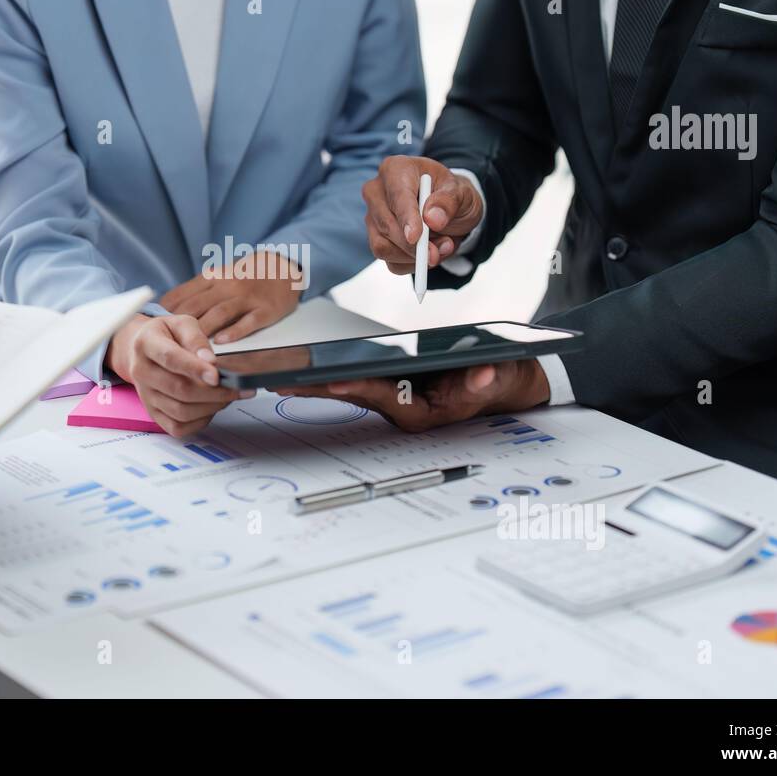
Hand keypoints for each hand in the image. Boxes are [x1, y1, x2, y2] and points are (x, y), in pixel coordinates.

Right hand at [108, 314, 250, 436]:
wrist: (143, 350)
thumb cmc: (167, 335)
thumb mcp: (182, 324)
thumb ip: (196, 339)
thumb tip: (210, 362)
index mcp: (146, 344)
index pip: (171, 359)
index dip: (195, 368)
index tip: (216, 376)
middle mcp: (141, 372)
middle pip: (179, 389)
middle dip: (213, 391)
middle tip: (236, 387)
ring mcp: (146, 396)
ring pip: (181, 411)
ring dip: (211, 407)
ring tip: (228, 396)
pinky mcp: (153, 413)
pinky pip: (178, 427)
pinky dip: (200, 421)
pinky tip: (212, 407)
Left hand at [160, 253, 301, 344]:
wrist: (283, 267)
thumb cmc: (245, 277)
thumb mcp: (218, 277)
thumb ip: (195, 291)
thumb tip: (165, 308)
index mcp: (211, 278)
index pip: (182, 295)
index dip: (165, 314)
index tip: (152, 330)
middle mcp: (226, 286)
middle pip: (197, 305)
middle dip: (179, 325)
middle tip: (166, 345)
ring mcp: (246, 298)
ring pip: (220, 313)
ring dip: (203, 330)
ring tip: (189, 348)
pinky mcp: (265, 310)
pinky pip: (248, 321)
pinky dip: (234, 332)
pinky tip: (221, 342)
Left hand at [277, 359, 548, 431]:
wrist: (498, 383)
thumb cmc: (494, 382)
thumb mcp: (498, 379)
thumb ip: (488, 380)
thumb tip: (483, 374)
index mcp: (420, 409)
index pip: (380, 394)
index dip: (354, 386)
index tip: (326, 381)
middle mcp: (400, 405)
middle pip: (351, 393)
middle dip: (315, 387)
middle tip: (279, 381)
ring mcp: (391, 396)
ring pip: (346, 387)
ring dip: (313, 382)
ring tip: (278, 375)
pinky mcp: (388, 385)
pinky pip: (353, 378)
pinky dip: (327, 373)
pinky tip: (302, 367)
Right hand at [363, 156, 483, 274]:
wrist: (449, 210)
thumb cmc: (452, 196)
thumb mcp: (462, 193)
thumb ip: (449, 201)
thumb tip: (432, 218)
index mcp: (396, 169)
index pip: (397, 196)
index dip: (406, 217)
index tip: (416, 237)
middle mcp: (376, 192)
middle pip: (386, 225)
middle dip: (414, 245)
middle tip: (440, 251)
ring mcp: (373, 218)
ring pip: (383, 247)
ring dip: (415, 256)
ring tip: (442, 246)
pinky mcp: (377, 240)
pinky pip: (390, 262)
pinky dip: (412, 264)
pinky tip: (428, 252)